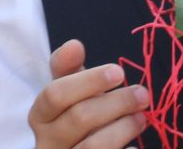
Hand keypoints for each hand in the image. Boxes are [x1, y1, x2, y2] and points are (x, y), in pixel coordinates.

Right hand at [28, 40, 149, 148]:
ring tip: (142, 118)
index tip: (119, 71)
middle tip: (142, 94)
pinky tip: (135, 147)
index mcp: (40, 116)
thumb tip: (74, 45)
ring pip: (92, 146)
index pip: (55, 94)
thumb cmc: (76, 117)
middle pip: (78, 118)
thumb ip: (68, 67)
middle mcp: (46, 142)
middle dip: (115, 103)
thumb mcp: (69, 91)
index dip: (88, 81)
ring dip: (123, 128)